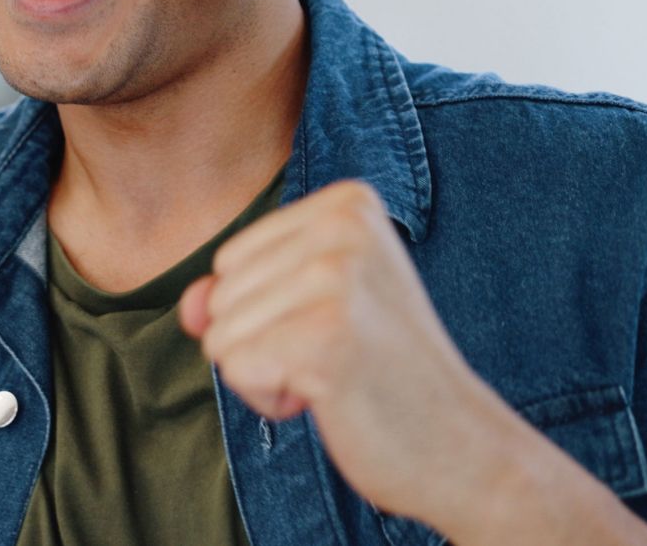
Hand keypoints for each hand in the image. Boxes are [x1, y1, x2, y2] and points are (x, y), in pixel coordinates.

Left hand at [178, 180, 498, 522]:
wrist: (459, 445)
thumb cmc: (379, 371)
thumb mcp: (306, 309)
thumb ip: (236, 294)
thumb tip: (187, 307)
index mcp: (347, 202)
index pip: (231, 258)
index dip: (267, 310)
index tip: (337, 325)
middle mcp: (344, 225)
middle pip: (221, 294)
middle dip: (264, 343)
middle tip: (341, 356)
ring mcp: (337, 277)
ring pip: (220, 335)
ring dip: (269, 373)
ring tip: (337, 374)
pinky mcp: (327, 336)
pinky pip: (236, 369)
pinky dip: (271, 399)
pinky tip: (331, 397)